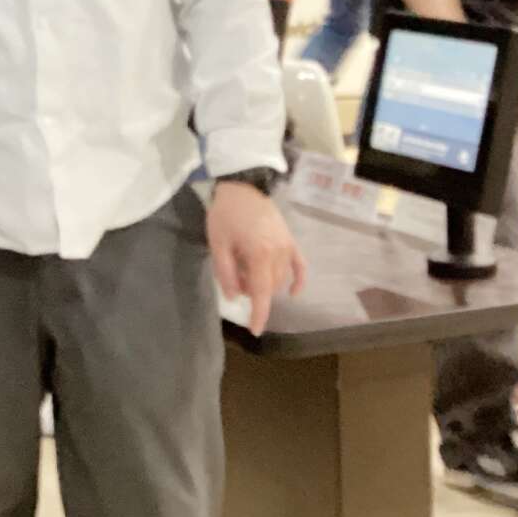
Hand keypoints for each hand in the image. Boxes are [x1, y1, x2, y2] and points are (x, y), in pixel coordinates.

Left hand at [207, 183, 306, 335]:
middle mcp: (279, 253)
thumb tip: (234, 297)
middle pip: (268, 286)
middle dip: (251, 291)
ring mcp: (288, 246)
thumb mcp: (217, 243)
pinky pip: (300, 266)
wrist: (242, 184)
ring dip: (264, 283)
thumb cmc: (225, 213)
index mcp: (260, 254)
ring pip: (279, 278)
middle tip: (232, 279)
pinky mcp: (291, 240)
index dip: (259, 314)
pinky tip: (293, 293)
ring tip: (243, 268)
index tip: (255, 331)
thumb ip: (225, 272)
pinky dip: (298, 281)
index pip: (261, 293)